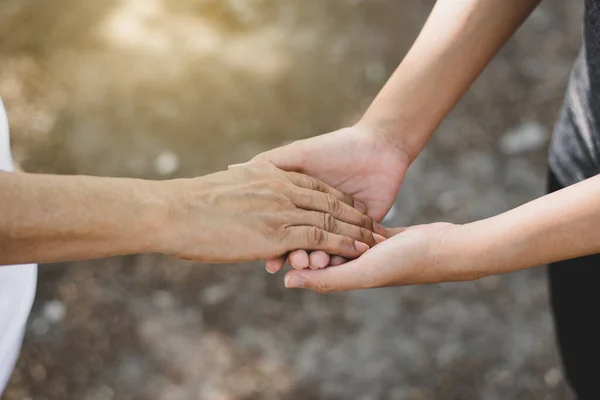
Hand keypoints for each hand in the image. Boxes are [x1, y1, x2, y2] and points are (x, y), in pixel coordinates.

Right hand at [158, 163, 380, 262]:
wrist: (174, 210)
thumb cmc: (194, 201)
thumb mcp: (227, 184)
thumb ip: (246, 182)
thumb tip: (248, 186)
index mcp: (271, 175)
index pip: (314, 187)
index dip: (335, 200)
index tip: (351, 211)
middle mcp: (281, 188)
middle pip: (329, 201)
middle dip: (353, 215)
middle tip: (372, 228)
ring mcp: (281, 208)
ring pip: (329, 219)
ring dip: (353, 232)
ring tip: (372, 243)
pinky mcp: (278, 231)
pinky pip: (318, 238)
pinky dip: (340, 245)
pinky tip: (354, 254)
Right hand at [252, 125, 409, 270]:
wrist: (382, 147)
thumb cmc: (336, 147)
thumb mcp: (298, 153)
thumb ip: (271, 162)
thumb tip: (234, 168)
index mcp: (300, 200)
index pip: (283, 226)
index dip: (274, 243)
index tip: (266, 258)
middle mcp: (317, 215)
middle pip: (303, 241)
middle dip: (296, 254)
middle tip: (289, 266)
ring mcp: (340, 225)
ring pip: (324, 248)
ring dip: (317, 258)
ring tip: (311, 265)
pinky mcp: (362, 231)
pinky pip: (349, 250)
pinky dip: (340, 259)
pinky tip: (331, 267)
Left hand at [280, 223, 479, 292]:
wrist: (445, 246)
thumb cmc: (405, 262)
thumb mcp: (362, 271)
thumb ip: (327, 278)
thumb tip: (287, 280)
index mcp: (346, 276)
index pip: (310, 265)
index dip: (296, 250)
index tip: (289, 237)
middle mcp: (353, 264)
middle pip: (321, 248)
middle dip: (309, 235)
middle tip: (296, 218)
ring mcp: (367, 249)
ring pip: (337, 233)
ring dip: (325, 222)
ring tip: (309, 204)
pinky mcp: (378, 234)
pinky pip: (355, 223)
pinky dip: (345, 213)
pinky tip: (331, 196)